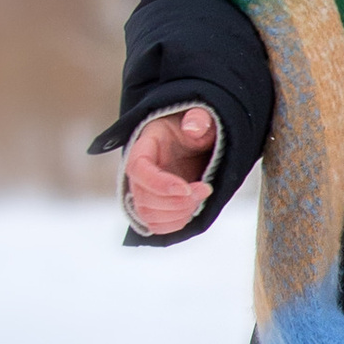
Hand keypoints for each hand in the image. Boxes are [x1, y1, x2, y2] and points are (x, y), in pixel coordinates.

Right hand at [122, 104, 220, 235]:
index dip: (159, 183)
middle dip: (178, 201)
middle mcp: (139, 174)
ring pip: (149, 215)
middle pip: (144, 198)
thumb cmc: (194, 128)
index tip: (186, 187)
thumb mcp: (199, 117)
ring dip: (179, 213)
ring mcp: (144, 192)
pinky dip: (177, 223)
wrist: (193, 143)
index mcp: (144, 148)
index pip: (138, 169)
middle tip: (204, 189)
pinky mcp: (155, 206)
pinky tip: (193, 208)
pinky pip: (157, 225)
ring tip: (201, 197)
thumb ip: (199, 119)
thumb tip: (193, 128)